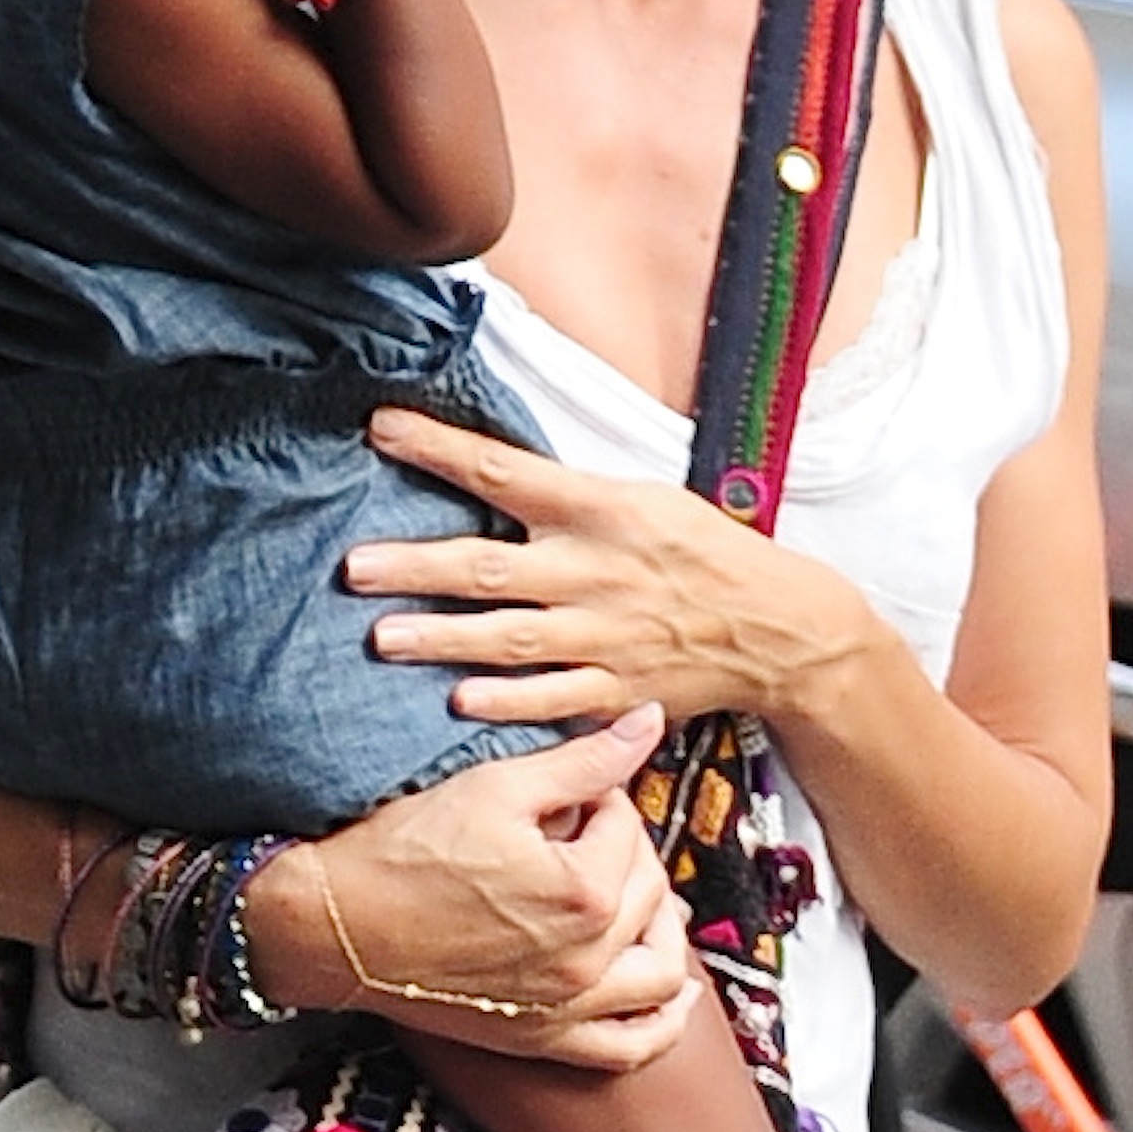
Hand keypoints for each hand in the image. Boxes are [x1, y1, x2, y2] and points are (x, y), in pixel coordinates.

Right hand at [242, 707, 693, 1072]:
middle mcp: (587, 958)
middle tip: (583, 831)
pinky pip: (627, 1046)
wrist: (333, 926)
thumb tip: (651, 720)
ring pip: (660, 972)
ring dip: (664, 929)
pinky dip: (660, 1023)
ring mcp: (567, 1007)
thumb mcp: (496, 786)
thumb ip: (586, 760)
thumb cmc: (403, 850)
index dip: (599, 797)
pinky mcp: (542, 1037)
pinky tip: (671, 995)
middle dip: (626, 851)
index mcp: (583, 892)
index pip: (627, 828)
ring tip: (644, 900)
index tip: (566, 791)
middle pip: (650, 892)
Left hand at [344, 407, 852, 727]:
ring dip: (442, 638)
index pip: (505, 471)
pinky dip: (506, 701)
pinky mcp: (617, 691)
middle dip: (418, 566)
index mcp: (600, 510)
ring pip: (509, 638)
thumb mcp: (641, 499)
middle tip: (356, 567)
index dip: (439, 449)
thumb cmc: (699, 552)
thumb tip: (485, 473)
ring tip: (383, 637)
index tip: (380, 430)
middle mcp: (595, 571)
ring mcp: (604, 636)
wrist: (775, 627)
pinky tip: (459, 699)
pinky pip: (552, 696)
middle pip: (491, 566)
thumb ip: (565, 495)